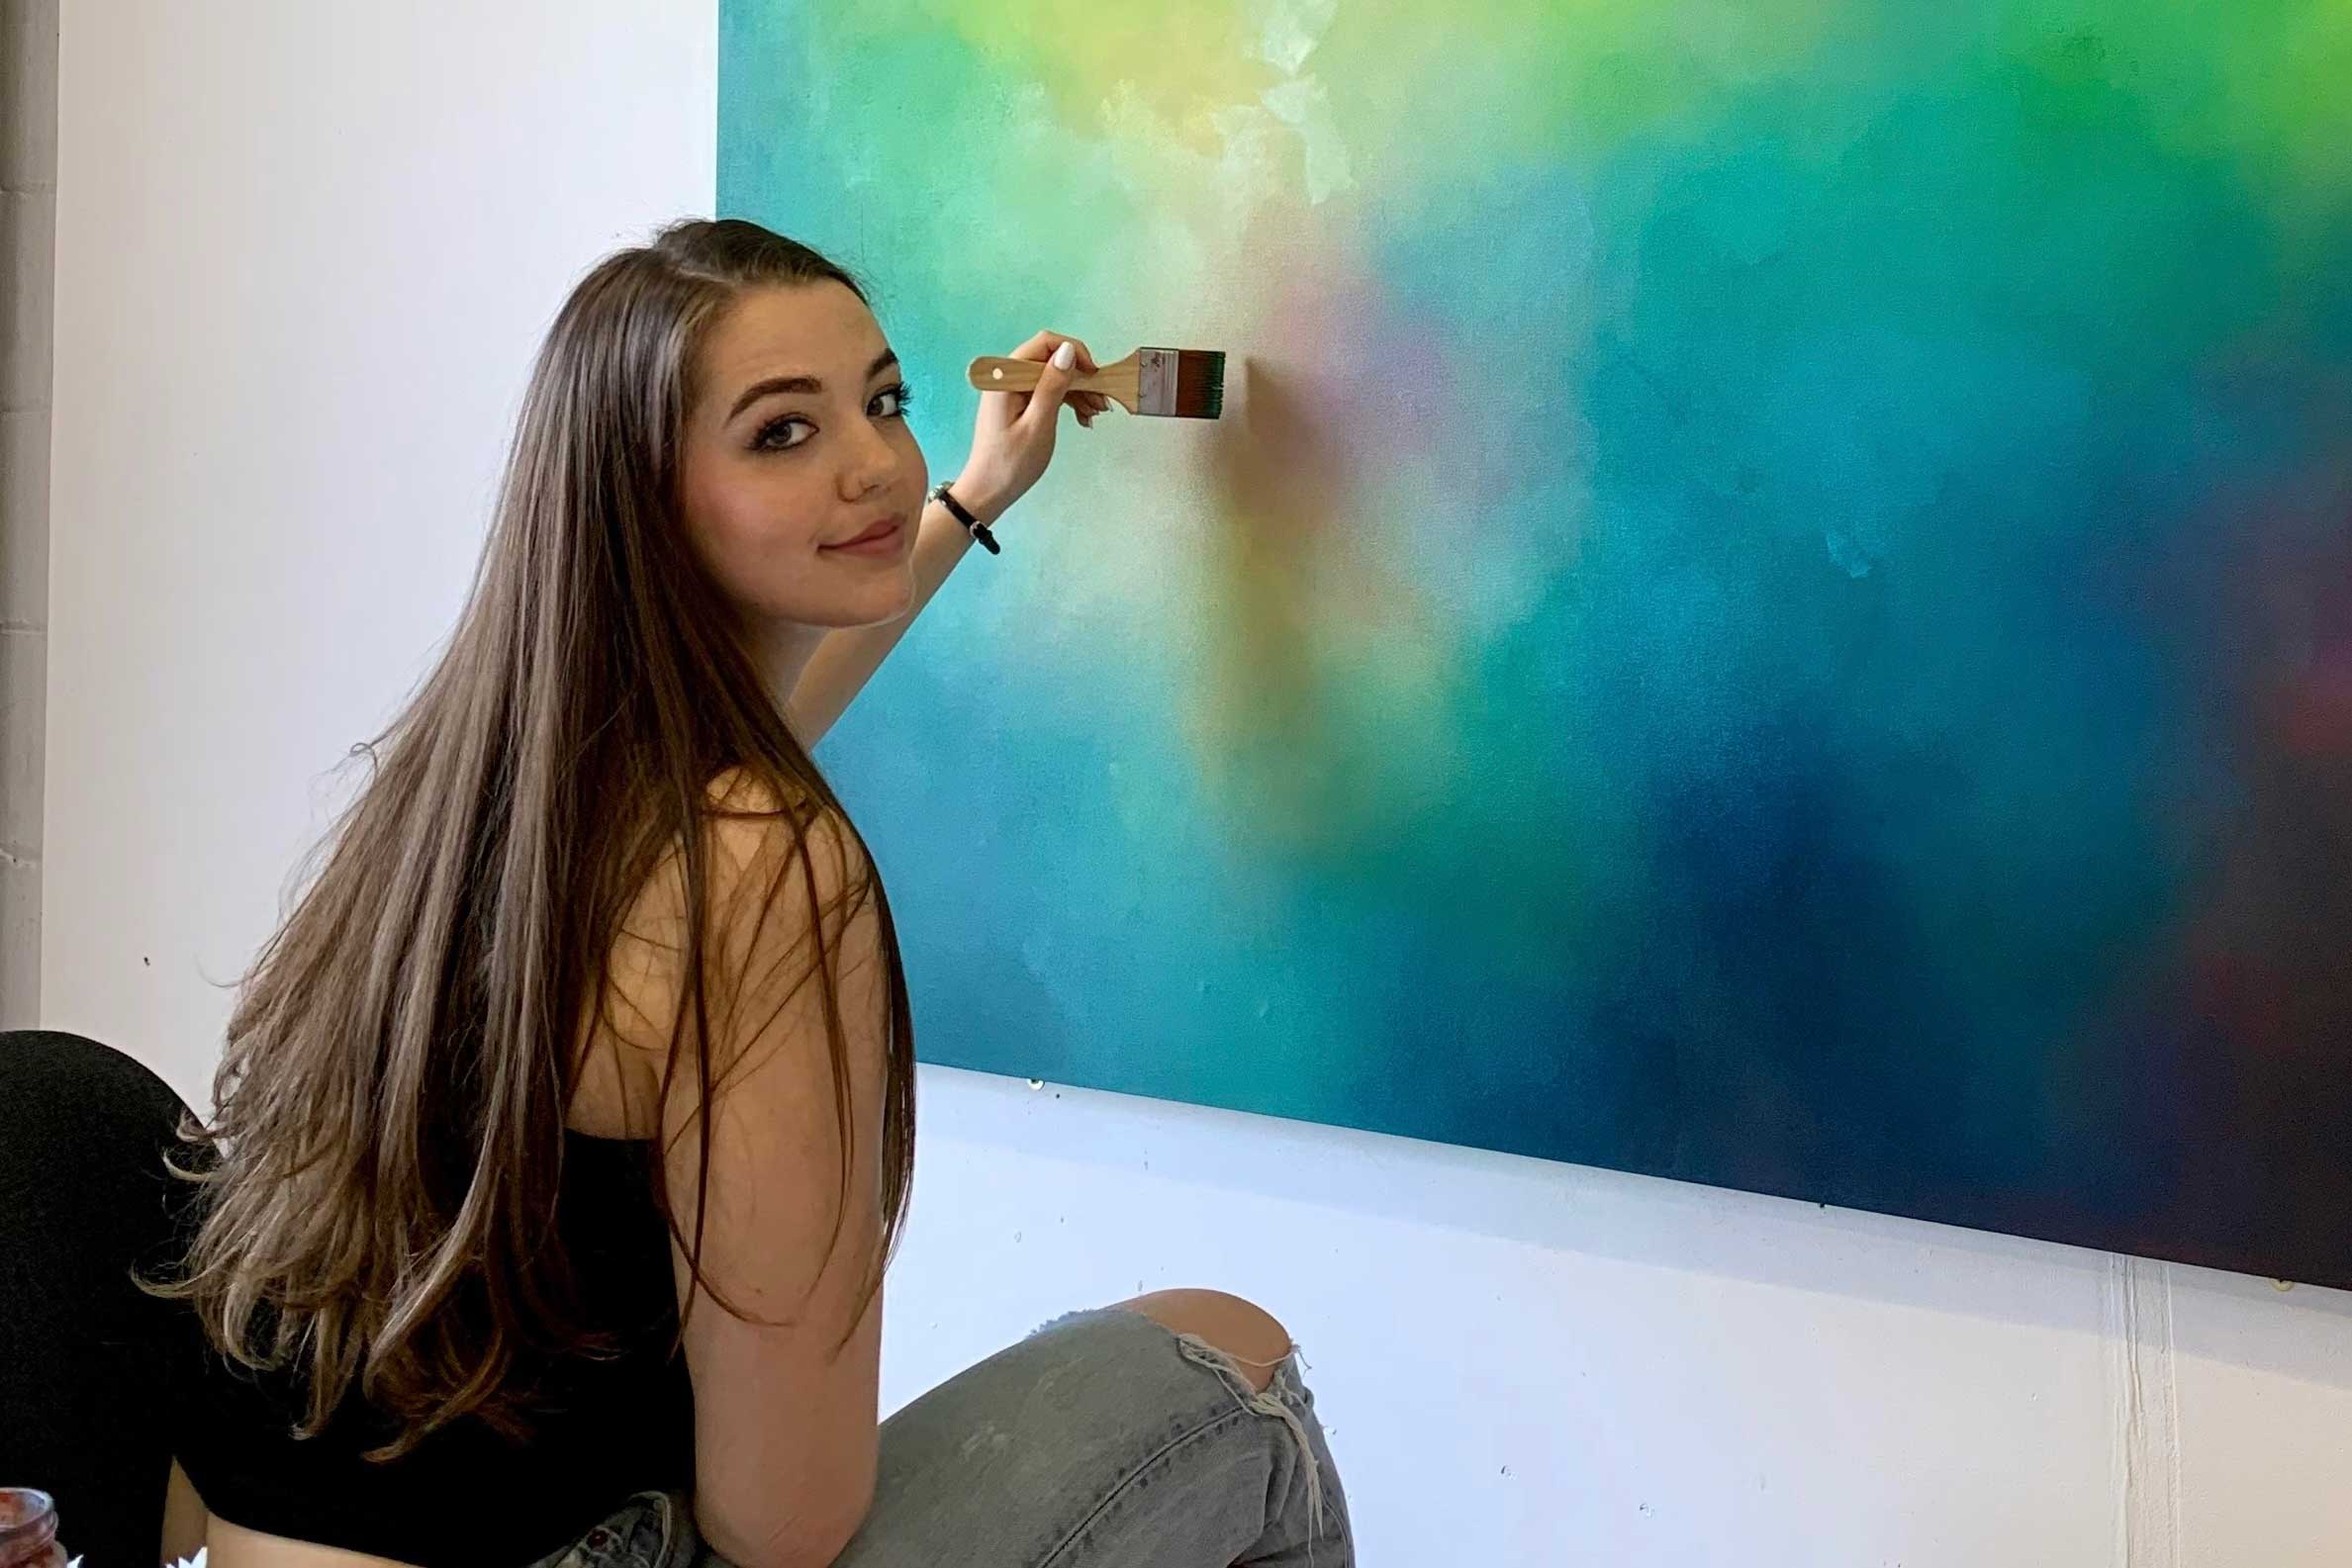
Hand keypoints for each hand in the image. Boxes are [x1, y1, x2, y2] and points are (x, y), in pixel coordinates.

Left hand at [953, 329, 1108, 524]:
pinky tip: (1083, 418)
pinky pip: (1048, 392)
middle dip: (1080, 377)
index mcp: (1006, 378)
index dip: (1074, 353)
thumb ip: (1052, 386)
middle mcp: (1008, 378)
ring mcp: (1013, 391)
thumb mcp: (1038, 425)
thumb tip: (1068, 351)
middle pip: (1051, 360)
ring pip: (1053, 377)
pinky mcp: (1019, 404)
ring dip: (1077, 391)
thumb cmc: (1010, 464)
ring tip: (1095, 414)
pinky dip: (1067, 402)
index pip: (1044, 344)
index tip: (1094, 375)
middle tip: (1101, 402)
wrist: (987, 492)